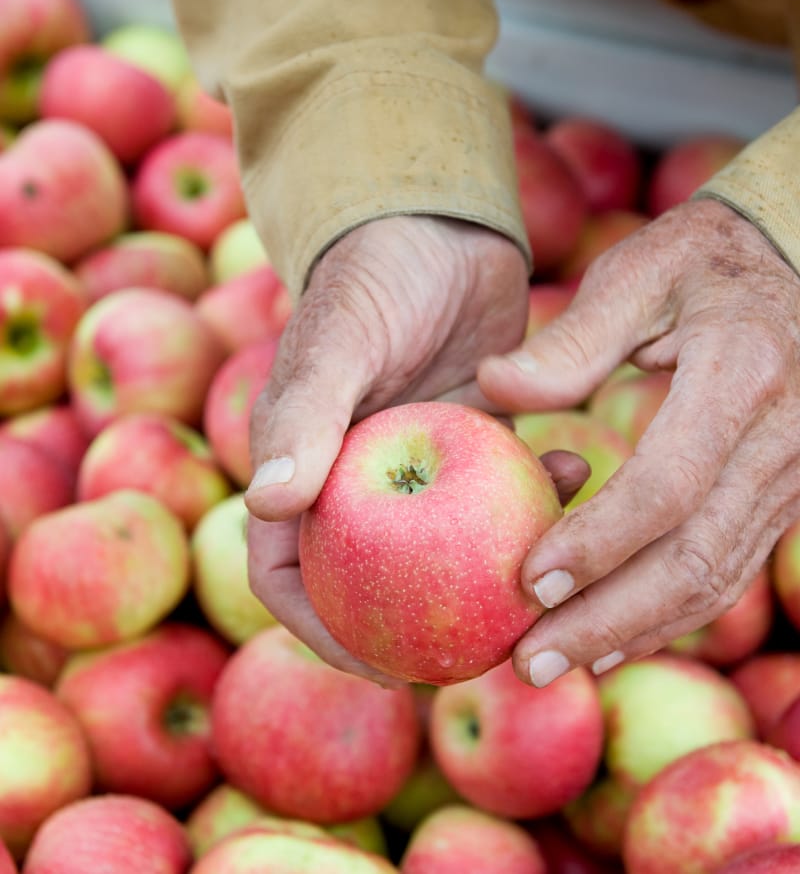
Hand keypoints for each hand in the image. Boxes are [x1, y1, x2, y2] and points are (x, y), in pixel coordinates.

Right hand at [244, 215, 548, 683]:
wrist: (439, 221)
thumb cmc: (373, 273)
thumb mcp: (338, 340)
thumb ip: (303, 415)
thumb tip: (267, 504)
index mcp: (303, 466)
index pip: (287, 574)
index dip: (324, 634)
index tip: (387, 668)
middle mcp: (356, 477)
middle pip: (375, 582)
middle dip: (425, 627)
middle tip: (490, 648)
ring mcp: (418, 465)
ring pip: (450, 547)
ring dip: (500, 564)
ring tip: (556, 566)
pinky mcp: (475, 439)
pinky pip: (504, 489)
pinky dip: (539, 491)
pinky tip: (576, 464)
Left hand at [472, 199, 799, 687]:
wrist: (795, 261)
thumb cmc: (707, 258)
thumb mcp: (643, 269)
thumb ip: (573, 336)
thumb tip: (494, 388)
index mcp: (741, 376)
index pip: (670, 486)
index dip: (600, 542)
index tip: (528, 580)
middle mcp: (780, 440)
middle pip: (696, 558)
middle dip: (609, 620)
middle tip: (529, 661)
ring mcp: (790, 476)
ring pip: (718, 580)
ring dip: (636, 632)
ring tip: (558, 665)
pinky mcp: (780, 494)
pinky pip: (728, 570)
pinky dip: (670, 614)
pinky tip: (613, 636)